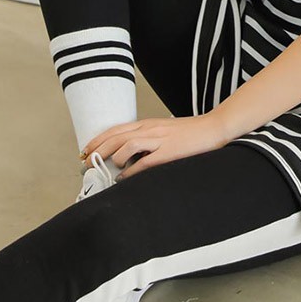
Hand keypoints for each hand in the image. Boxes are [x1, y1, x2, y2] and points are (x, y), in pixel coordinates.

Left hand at [79, 113, 228, 180]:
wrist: (214, 129)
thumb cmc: (191, 133)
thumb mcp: (165, 130)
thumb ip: (148, 139)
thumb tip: (130, 155)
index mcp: (149, 124)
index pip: (116, 129)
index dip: (98, 140)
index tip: (87, 150)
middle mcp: (151, 129)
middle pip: (116, 137)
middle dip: (97, 150)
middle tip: (87, 163)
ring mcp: (160, 140)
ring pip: (126, 146)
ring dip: (114, 159)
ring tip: (109, 169)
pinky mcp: (169, 153)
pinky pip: (144, 162)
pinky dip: (130, 171)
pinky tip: (124, 177)